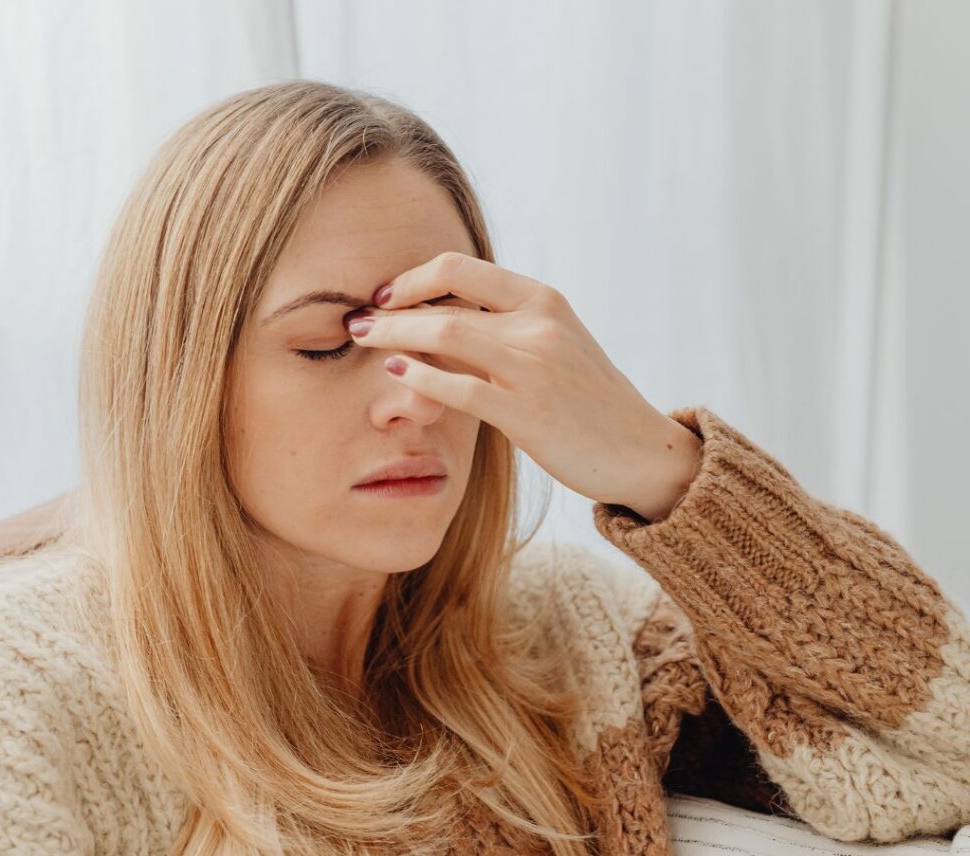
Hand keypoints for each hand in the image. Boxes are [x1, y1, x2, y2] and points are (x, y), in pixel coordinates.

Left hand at [344, 252, 701, 520]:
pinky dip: (421, 376)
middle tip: (356, 319)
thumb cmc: (590, 401)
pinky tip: (396, 373)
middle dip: (391, 307)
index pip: (462, 267)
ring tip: (362, 339)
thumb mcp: (556, 345)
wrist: (639, 449)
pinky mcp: (527, 412)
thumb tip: (442, 320)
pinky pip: (461, 387)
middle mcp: (538, 324)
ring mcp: (533, 367)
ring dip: (394, 335)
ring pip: (446, 333)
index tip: (386, 295)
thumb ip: (506, 328)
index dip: (414, 277)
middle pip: (445, 298)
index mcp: (543, 300)